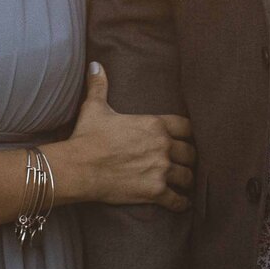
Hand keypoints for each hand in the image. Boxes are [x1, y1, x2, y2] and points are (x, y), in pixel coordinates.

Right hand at [51, 62, 194, 210]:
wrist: (78, 167)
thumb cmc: (87, 136)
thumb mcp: (94, 108)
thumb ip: (99, 85)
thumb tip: (95, 65)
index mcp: (154, 124)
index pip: (187, 126)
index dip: (189, 134)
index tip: (188, 139)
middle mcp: (163, 146)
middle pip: (190, 153)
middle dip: (189, 158)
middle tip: (187, 162)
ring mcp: (161, 170)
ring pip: (187, 176)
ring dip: (188, 180)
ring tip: (186, 183)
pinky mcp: (155, 192)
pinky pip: (177, 199)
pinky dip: (182, 202)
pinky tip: (183, 203)